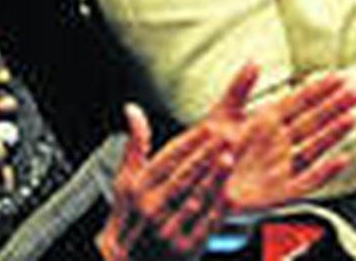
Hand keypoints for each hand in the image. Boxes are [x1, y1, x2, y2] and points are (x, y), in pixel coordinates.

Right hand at [98, 105, 233, 260]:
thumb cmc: (127, 216)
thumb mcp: (125, 180)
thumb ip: (136, 144)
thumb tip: (132, 109)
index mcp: (139, 189)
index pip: (169, 160)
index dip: (190, 143)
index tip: (209, 127)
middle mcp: (152, 209)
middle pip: (184, 176)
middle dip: (207, 155)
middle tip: (228, 135)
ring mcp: (167, 230)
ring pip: (196, 198)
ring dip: (214, 177)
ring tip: (230, 156)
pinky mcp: (184, 248)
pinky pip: (204, 224)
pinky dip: (217, 206)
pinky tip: (229, 191)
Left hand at [201, 63, 355, 212]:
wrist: (202, 184)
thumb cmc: (211, 150)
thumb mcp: (222, 114)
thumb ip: (239, 87)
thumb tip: (255, 60)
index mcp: (268, 121)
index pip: (300, 101)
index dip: (319, 89)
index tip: (339, 76)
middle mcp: (280, 142)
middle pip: (312, 120)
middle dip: (334, 106)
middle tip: (355, 91)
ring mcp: (282, 166)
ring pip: (314, 146)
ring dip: (332, 134)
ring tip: (350, 118)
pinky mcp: (281, 191)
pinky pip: (308, 181)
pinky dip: (326, 172)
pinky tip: (341, 160)